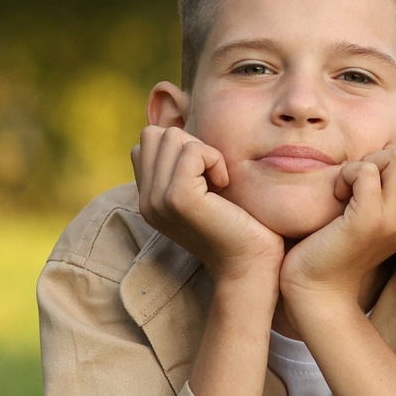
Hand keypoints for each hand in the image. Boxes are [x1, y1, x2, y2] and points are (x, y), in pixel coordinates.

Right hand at [133, 125, 282, 292]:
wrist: (250, 266)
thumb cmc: (239, 226)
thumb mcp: (203, 191)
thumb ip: (183, 167)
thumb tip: (182, 129)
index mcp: (148, 197)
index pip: (147, 141)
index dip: (181, 146)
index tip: (204, 174)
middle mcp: (146, 200)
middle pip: (155, 134)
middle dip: (190, 143)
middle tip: (212, 175)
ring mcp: (157, 200)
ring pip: (172, 137)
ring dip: (204, 152)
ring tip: (218, 182)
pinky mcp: (178, 199)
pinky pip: (193, 151)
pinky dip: (214, 159)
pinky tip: (224, 185)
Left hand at [280, 141, 395, 311]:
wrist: (320, 290)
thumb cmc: (338, 247)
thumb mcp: (374, 216)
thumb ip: (391, 190)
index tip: (377, 178)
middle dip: (387, 153)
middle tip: (362, 178)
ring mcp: (395, 219)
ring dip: (369, 161)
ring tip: (351, 185)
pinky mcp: (369, 220)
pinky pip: (367, 171)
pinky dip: (348, 173)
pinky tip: (338, 194)